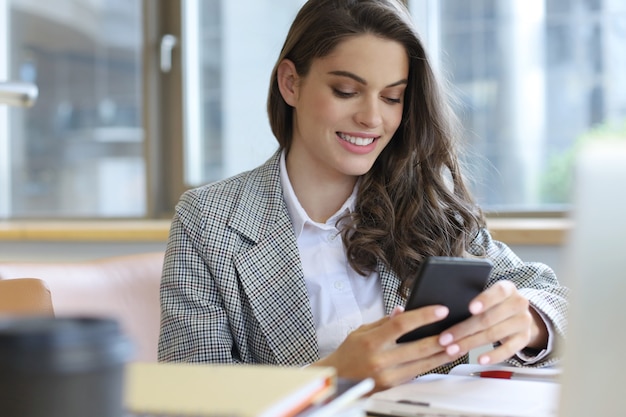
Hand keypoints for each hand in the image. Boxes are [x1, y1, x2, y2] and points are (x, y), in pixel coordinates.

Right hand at [312, 305, 462, 391]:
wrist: (338, 379)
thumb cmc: (349, 353)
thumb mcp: (361, 331)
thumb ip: (384, 322)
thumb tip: (403, 310)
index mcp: (372, 341)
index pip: (402, 325)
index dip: (423, 316)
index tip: (441, 310)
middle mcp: (380, 359)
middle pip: (418, 347)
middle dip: (441, 337)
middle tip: (457, 328)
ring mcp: (387, 375)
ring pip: (423, 364)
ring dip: (443, 354)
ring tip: (458, 345)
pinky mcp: (393, 386)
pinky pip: (417, 373)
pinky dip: (432, 365)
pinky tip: (442, 357)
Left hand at [436, 280, 547, 364]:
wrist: (518, 314)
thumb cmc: (495, 303)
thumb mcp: (487, 295)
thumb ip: (472, 298)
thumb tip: (444, 309)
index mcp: (508, 289)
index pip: (498, 292)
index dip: (484, 300)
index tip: (470, 308)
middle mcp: (519, 303)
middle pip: (489, 318)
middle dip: (464, 329)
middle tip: (445, 338)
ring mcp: (523, 322)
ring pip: (494, 334)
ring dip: (471, 343)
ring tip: (453, 349)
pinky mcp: (524, 339)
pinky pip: (509, 350)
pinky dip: (493, 356)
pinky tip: (480, 359)